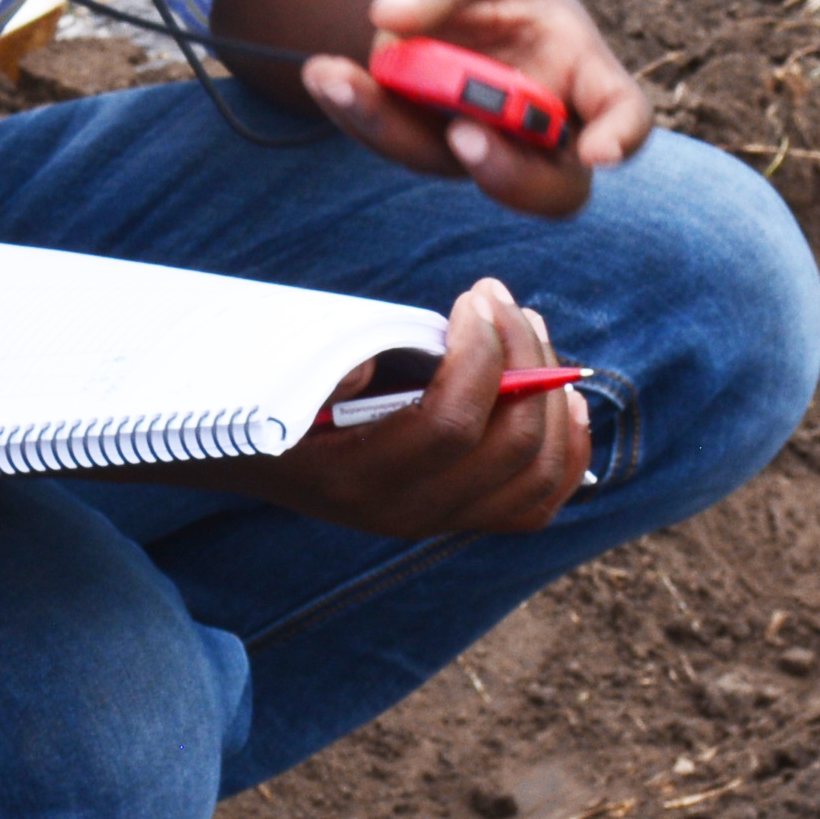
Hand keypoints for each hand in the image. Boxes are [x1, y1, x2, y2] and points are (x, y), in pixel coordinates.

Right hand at [253, 279, 587, 538]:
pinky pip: (538, 500)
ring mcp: (437, 520)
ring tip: (529, 327)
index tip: (473, 298)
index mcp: (355, 476)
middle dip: (523, 358)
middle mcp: (404, 512)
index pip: (451, 426)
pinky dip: (567, 447)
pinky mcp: (459, 515)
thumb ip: (327, 368)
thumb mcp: (279, 374)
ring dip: (550, 393)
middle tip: (503, 300)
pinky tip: (566, 396)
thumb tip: (378, 366)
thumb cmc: (269, 392)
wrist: (253, 450)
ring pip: (537, 476)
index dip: (481, 355)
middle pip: (509, 447)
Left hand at [291, 0, 654, 218]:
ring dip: (398, 131)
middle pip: (551, 184)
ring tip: (340, 77)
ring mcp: (484, 141)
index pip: (622, 112)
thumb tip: (390, 14)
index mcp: (578, 66)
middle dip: (510, 174)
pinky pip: (397, 142)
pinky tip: (324, 73)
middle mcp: (539, 121)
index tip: (599, 152)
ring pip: (457, 166)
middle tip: (463, 134)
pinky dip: (357, 110)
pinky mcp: (426, 142)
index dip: (621, 137)